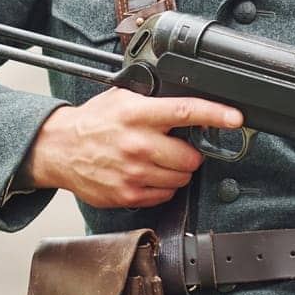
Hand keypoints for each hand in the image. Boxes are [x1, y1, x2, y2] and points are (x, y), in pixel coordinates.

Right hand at [19, 89, 243, 209]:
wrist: (59, 149)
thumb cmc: (93, 123)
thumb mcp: (123, 99)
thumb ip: (154, 100)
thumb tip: (186, 99)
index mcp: (138, 115)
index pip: (185, 111)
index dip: (215, 114)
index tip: (235, 117)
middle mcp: (138, 144)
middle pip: (190, 156)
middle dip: (190, 153)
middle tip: (175, 147)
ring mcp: (133, 173)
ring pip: (181, 178)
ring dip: (177, 171)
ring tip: (158, 161)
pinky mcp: (128, 195)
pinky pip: (165, 195)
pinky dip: (162, 187)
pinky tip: (146, 174)